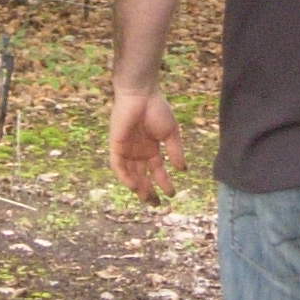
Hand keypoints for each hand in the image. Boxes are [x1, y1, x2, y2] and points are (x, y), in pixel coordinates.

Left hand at [109, 88, 184, 203]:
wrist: (141, 94)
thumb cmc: (157, 109)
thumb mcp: (171, 133)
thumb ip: (175, 151)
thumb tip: (182, 170)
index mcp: (151, 148)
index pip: (156, 171)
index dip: (164, 183)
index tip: (172, 194)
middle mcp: (138, 152)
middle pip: (142, 177)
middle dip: (149, 191)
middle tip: (156, 204)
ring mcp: (126, 149)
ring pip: (131, 174)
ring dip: (138, 188)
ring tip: (148, 198)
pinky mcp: (116, 146)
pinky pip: (118, 166)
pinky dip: (125, 177)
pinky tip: (134, 186)